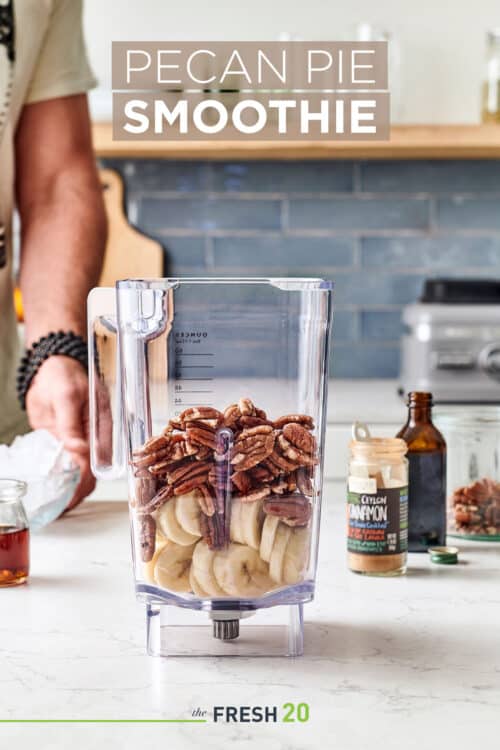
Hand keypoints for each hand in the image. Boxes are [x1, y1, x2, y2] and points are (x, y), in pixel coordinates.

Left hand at [25, 355, 94, 509]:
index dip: (85, 482)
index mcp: (102, 426)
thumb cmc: (64, 374)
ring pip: (78, 474)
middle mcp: (93, 438)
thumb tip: (78, 454)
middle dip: (77, 493)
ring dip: (67, 490)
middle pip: (91, 474)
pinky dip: (57, 480)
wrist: (50, 365)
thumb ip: (71, 426)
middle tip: (59, 508)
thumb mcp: (67, 397)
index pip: (98, 462)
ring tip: (53, 506)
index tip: (71, 497)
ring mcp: (78, 442)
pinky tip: (48, 491)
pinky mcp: (64, 443)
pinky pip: (64, 465)